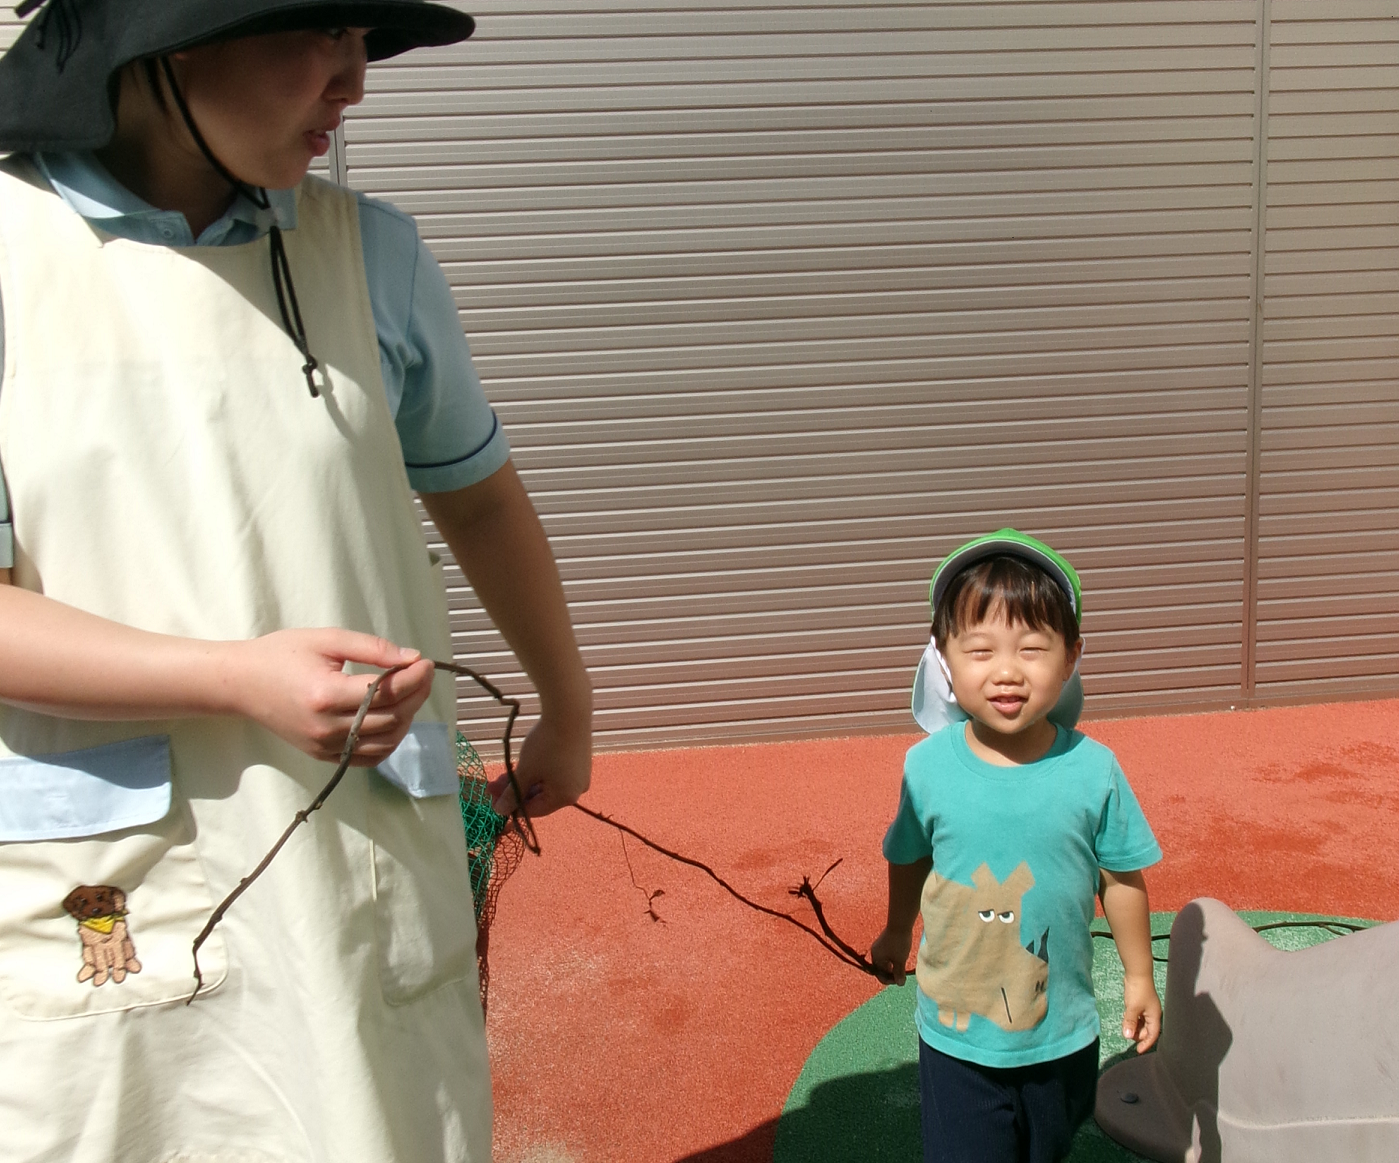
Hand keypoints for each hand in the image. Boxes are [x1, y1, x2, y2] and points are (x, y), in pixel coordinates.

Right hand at [224, 628, 435, 765]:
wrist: (241, 684)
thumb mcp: (326, 639)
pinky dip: (389, 742)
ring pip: (385, 741)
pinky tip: (395, 719)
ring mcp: (324, 746)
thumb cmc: (281, 654)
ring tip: (410, 693)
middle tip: (423, 673)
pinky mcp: (322, 756)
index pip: (386, 692)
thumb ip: (371, 648)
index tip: (426, 662)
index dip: (414, 678)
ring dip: (407, 718)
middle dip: (416, 695)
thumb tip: (411, 659)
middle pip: (390, 718)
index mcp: (326, 694)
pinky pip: (368, 757)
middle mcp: (326, 727)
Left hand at [490, 707, 590, 816]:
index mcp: (565, 797)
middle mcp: (577, 790)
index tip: (493, 799)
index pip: (535, 810)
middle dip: (516, 791)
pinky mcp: (580, 759)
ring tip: (506, 771)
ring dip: (525, 780)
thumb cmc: (546, 745)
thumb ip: (513, 794)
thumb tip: (501, 811)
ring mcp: (581, 774)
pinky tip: (525, 763)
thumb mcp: (525, 771)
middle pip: (541, 797)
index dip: (511, 806)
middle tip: (494, 783)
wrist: (569, 712)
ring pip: (547, 784)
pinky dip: (540, 771)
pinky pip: (557, 773)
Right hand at [870, 926, 913, 985]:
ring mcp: (878, 948)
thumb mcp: (900, 960)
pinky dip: (892, 960)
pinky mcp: (883, 943)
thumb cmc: (899, 942)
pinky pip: (886, 956)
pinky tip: (901, 958)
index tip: (900, 980)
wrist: (900, 923)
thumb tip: (900, 984)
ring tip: (902, 966)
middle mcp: (874, 954)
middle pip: (882, 970)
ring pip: (885, 963)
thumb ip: (899, 973)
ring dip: (893, 967)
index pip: (880, 976)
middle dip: (892, 974)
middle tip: (902, 975)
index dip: (890, 981)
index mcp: (876, 959)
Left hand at [1122, 971, 1161, 1052]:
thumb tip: (1127, 1037)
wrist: (1137, 973)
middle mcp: (1152, 1014)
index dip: (1146, 1044)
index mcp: (1155, 1016)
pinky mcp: (1140, 1004)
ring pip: (1141, 1024)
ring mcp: (1147, 1009)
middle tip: (1128, 1035)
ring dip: (1134, 1027)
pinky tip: (1125, 1018)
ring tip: (1126, 1026)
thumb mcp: (1132, 1008)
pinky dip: (1132, 1020)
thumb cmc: (1138, 990)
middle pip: (1147, 1030)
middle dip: (1138, 1035)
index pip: (1153, 1035)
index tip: (1138, 1051)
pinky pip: (1138, 1017)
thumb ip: (1130, 1022)